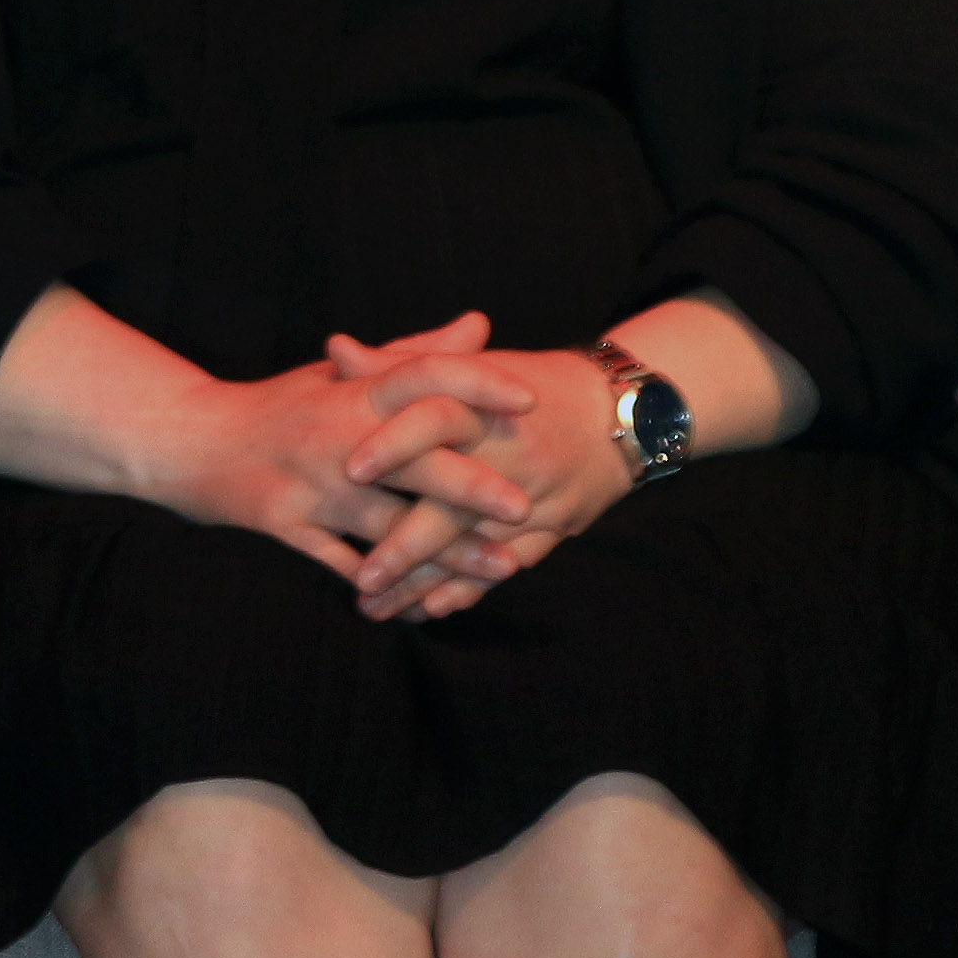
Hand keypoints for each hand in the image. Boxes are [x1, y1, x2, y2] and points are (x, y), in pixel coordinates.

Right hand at [132, 319, 540, 587]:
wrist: (187, 439)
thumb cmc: (276, 406)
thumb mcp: (339, 376)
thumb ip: (412, 354)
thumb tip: (481, 325)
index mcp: (352, 391)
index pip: (423, 377)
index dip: (476, 384)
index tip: (528, 400)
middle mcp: (336, 437)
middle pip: (413, 460)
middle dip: (471, 487)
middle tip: (523, 508)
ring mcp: (311, 486)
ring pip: (387, 523)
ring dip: (447, 551)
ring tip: (501, 568)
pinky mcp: (286, 524)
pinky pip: (340, 561)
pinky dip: (382, 584)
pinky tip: (423, 605)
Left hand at [331, 331, 633, 620]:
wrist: (622, 409)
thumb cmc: (524, 386)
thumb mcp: (467, 368)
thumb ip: (397, 364)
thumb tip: (334, 349)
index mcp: (480, 406)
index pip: (433, 419)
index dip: (393, 443)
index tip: (351, 472)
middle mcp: (507, 453)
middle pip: (452, 505)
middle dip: (405, 547)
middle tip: (363, 577)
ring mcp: (535, 495)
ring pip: (474, 548)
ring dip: (424, 583)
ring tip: (377, 607)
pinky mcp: (556, 526)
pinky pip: (508, 564)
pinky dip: (468, 589)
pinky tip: (428, 608)